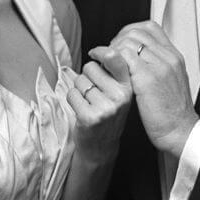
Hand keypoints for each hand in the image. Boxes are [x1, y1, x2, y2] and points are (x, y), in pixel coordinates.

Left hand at [65, 49, 132, 163]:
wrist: (101, 147)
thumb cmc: (106, 115)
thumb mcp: (119, 94)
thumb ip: (114, 75)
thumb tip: (103, 52)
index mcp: (128, 88)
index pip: (116, 59)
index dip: (101, 52)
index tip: (95, 52)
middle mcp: (120, 97)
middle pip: (91, 68)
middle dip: (87, 77)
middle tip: (94, 94)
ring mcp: (105, 108)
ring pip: (79, 81)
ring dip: (79, 90)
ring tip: (89, 103)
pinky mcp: (89, 117)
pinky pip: (72, 94)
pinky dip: (72, 100)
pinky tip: (82, 110)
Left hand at [109, 21, 198, 156]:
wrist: (181, 131)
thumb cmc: (173, 113)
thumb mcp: (170, 82)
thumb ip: (157, 67)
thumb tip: (138, 59)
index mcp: (174, 57)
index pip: (150, 28)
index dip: (130, 32)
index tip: (119, 44)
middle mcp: (167, 57)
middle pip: (136, 32)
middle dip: (117, 39)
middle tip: (107, 53)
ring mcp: (158, 66)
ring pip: (127, 41)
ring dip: (111, 48)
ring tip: (102, 59)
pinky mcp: (146, 78)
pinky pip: (121, 56)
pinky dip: (107, 56)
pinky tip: (100, 63)